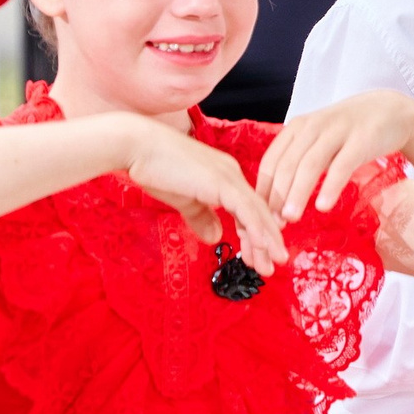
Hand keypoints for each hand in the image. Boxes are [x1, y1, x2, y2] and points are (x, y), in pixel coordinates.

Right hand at [122, 117, 289, 274]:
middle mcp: (232, 174)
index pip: (248, 209)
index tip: (259, 256)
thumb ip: (201, 217)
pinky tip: (263, 247)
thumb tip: (215, 236)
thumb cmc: (155, 169)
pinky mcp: (222, 182)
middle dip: (267, 241)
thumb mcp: (183, 199)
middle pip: (258, 212)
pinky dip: (257, 229)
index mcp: (225, 177)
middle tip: (272, 265)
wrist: (138, 147)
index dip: (255, 234)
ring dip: (267, 240)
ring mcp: (229, 176)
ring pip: (257, 212)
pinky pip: (246, 210)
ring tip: (276, 262)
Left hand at [259, 90, 413, 219]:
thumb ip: (299, 162)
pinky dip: (330, 186)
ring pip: (310, 165)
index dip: (264, 189)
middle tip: (273, 223)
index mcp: (297, 127)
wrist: (391, 111)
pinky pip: (342, 166)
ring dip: (297, 193)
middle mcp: (313, 126)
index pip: (272, 160)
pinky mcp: (362, 139)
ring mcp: (337, 131)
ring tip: (290, 218)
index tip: (260, 215)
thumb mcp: (318, 140)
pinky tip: (323, 206)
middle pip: (287, 164)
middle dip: (276, 196)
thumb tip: (275, 200)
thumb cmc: (349, 132)